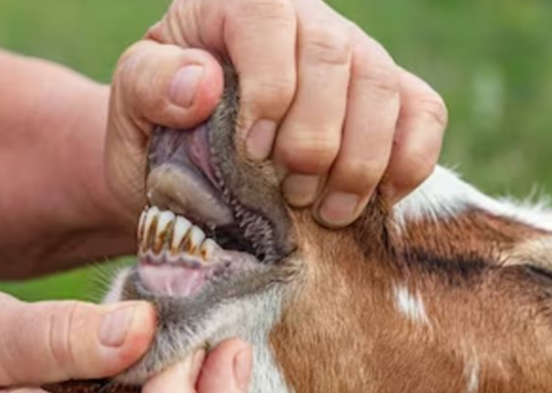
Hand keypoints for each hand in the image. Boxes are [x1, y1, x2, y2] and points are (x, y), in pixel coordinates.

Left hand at [105, 0, 447, 228]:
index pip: (269, 17)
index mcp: (234, 4)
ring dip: (361, 161)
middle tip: (289, 194)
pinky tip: (377, 200)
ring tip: (326, 213)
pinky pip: (422, 112)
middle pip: (336, 57)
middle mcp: (302, 18)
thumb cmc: (156, 131)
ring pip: (383, 87)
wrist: (186, 170)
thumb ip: (147, 84)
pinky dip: (409, 160)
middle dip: (317, 138)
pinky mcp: (386, 97)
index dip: (270, 86)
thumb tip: (202, 84)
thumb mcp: (129, 107)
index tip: (252, 152)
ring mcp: (351, 54)